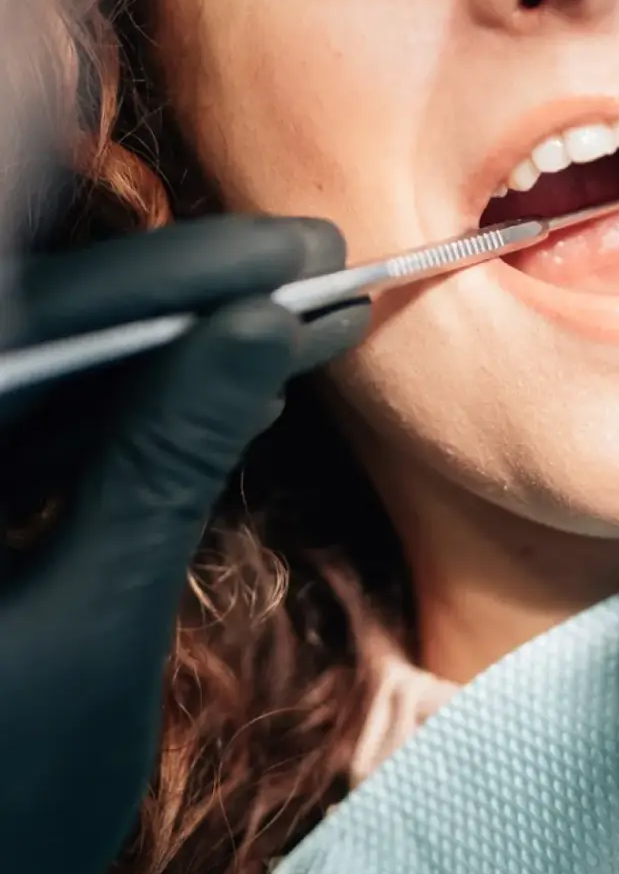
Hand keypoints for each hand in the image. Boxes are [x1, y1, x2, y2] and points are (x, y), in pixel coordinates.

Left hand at [0, 216, 369, 873]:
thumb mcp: (98, 622)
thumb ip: (171, 462)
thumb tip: (267, 328)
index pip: (43, 319)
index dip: (179, 272)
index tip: (298, 250)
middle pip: (53, 333)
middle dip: (192, 300)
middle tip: (319, 270)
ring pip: (60, 373)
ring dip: (182, 350)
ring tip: (302, 326)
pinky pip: (45, 427)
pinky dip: (142, 411)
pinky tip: (235, 395)